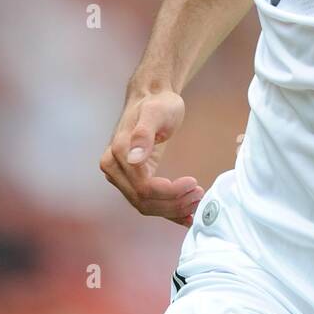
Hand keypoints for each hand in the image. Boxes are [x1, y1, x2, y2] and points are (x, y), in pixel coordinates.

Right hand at [99, 90, 203, 227]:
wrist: (152, 98)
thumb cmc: (157, 103)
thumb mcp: (155, 113)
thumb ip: (144, 134)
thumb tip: (133, 158)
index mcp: (117, 154)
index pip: (143, 187)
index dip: (169, 192)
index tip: (193, 183)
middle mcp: (114, 168)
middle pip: (143, 201)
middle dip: (173, 203)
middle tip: (200, 194)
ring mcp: (121, 176)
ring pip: (145, 206)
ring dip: (173, 209)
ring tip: (197, 200)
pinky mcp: (133, 179)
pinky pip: (148, 202)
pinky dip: (168, 212)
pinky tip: (187, 215)